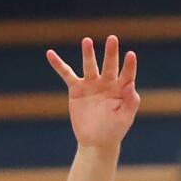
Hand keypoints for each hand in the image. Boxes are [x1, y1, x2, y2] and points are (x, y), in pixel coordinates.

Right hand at [47, 35, 140, 149]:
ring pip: (89, 66)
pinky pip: (67, 74)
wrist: (96, 141)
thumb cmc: (114, 130)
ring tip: (87, 41)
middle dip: (111, 53)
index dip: (129, 66)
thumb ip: (130, 102)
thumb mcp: (125, 118)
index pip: (127, 74)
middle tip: (112, 39)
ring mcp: (91, 84)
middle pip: (109, 65)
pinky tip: (50, 53)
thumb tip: (130, 86)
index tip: (131, 54)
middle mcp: (107, 83)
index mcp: (121, 89)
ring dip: (88, 53)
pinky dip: (58, 64)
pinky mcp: (76, 89)